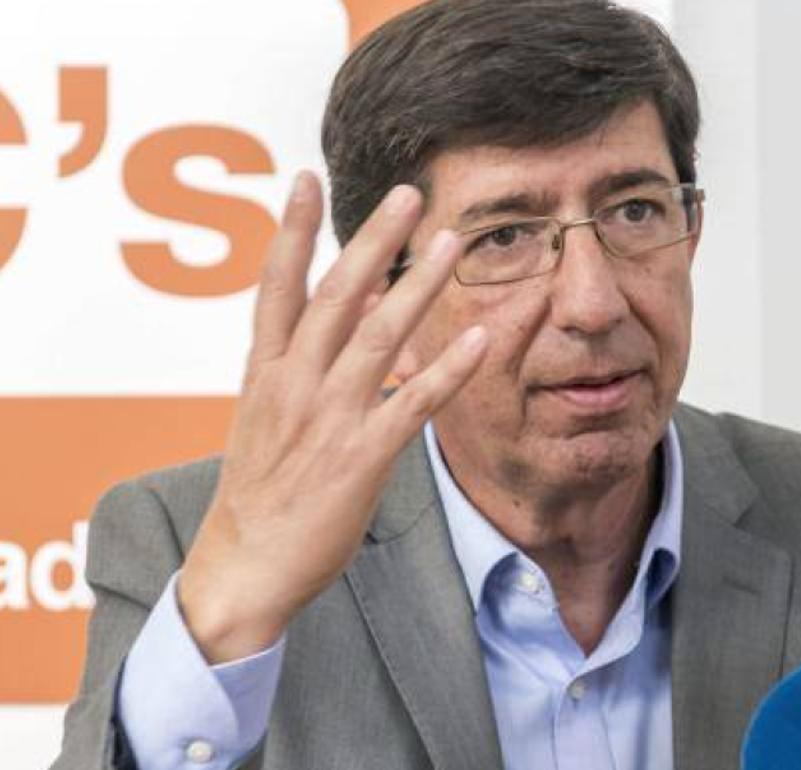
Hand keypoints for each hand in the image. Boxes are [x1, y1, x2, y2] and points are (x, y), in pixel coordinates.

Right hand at [178, 172, 487, 663]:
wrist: (245, 566)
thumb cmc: (261, 490)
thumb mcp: (264, 415)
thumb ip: (300, 361)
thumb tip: (350, 310)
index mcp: (265, 371)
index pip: (276, 286)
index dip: (292, 231)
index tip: (306, 179)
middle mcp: (294, 384)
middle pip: (336, 295)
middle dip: (373, 239)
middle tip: (408, 194)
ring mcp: (329, 418)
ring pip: (379, 335)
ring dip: (418, 285)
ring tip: (451, 243)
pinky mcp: (362, 457)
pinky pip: (413, 403)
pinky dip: (447, 370)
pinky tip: (480, 338)